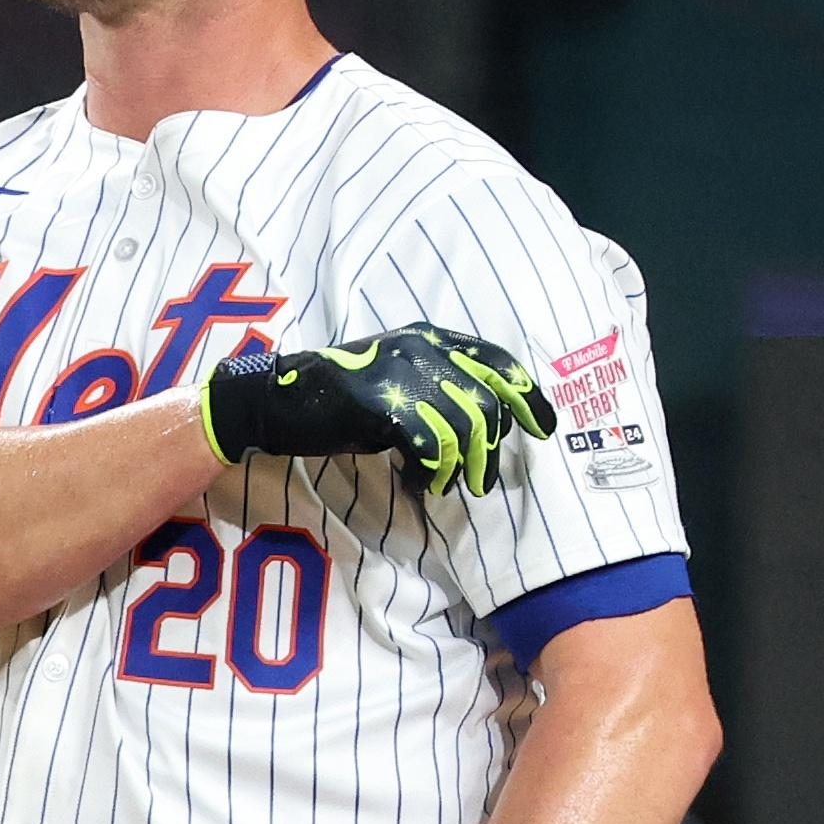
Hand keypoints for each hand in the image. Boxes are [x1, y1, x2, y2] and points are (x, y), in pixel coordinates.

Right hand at [200, 326, 554, 495]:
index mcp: (429, 337)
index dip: (526, 395)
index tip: (543, 429)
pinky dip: (431, 471)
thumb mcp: (398, 382)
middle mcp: (421, 347)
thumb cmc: (342, 400)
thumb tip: (485, 426)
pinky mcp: (380, 401)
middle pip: (487, 400)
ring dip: (462, 466)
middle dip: (492, 449)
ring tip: (447, 486)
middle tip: (482, 483)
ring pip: (464, 426)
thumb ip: (440, 390)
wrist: (279, 401)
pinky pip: (430, 443)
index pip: (497, 360)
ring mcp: (399, 371)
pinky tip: (418, 481)